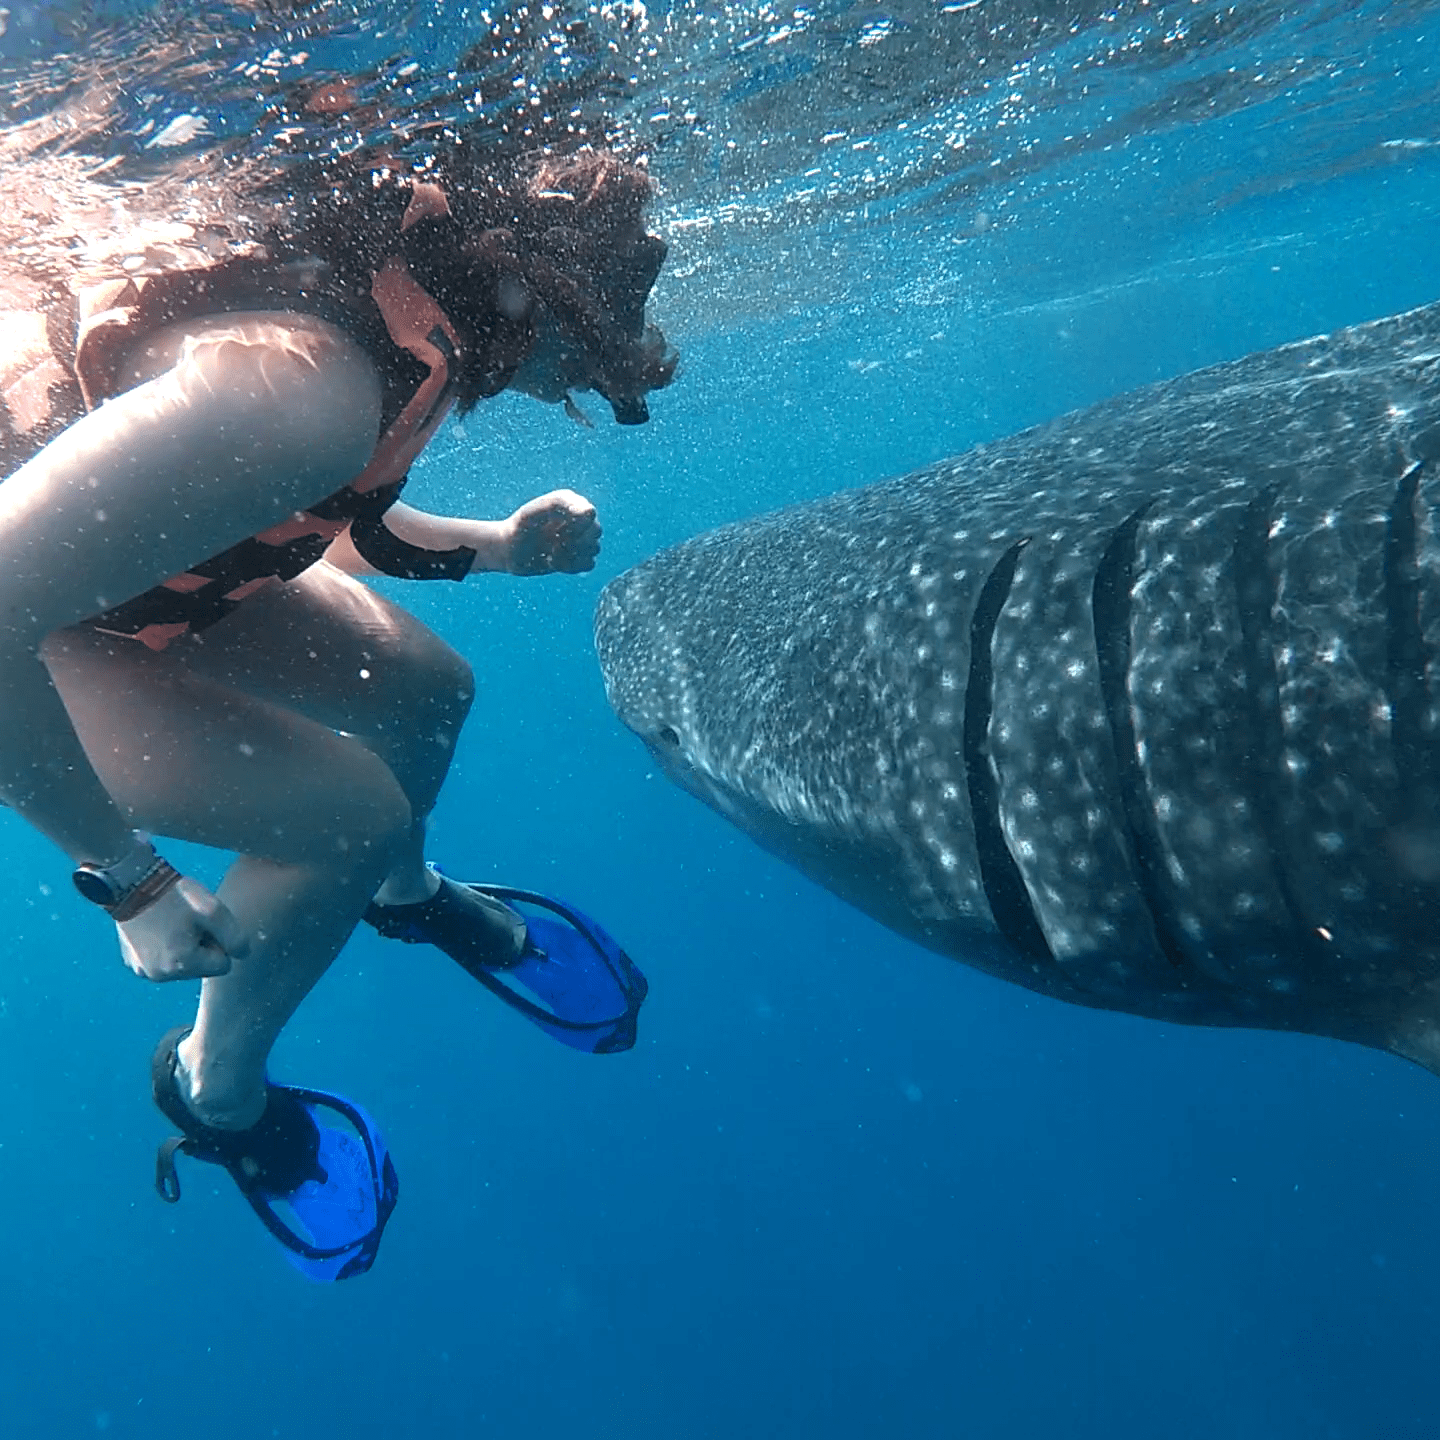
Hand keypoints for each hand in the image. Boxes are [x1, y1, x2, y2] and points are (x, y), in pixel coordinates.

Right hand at [116, 876, 248, 981]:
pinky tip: (159, 926)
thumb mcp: (214, 911)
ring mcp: (143, 970)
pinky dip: (164, 947)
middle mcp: (160, 975)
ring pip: (182, 965)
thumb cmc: (175, 895)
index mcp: (181, 965)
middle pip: (201, 968)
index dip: (219, 943)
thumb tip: (243, 955)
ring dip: (184, 948)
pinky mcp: (132, 962)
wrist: (131, 882)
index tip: (205, 925)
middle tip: (189, 922)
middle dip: (202, 947)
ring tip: (173, 923)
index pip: (222, 965)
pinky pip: (161, 960)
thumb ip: (235, 937)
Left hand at [504, 489, 601, 574]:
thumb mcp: (533, 513)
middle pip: (595, 531)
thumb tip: (591, 512)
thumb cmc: (520, 528)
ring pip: (594, 548)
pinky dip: (572, 566)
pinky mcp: (578, 557)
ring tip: (551, 552)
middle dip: (573, 540)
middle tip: (552, 542)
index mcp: (570, 502)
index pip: (589, 513)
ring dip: (571, 554)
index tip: (558, 530)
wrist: (510, 550)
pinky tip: (555, 562)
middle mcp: (578, 518)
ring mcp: (580, 538)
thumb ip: (560, 504)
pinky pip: (589, 564)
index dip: (577, 525)